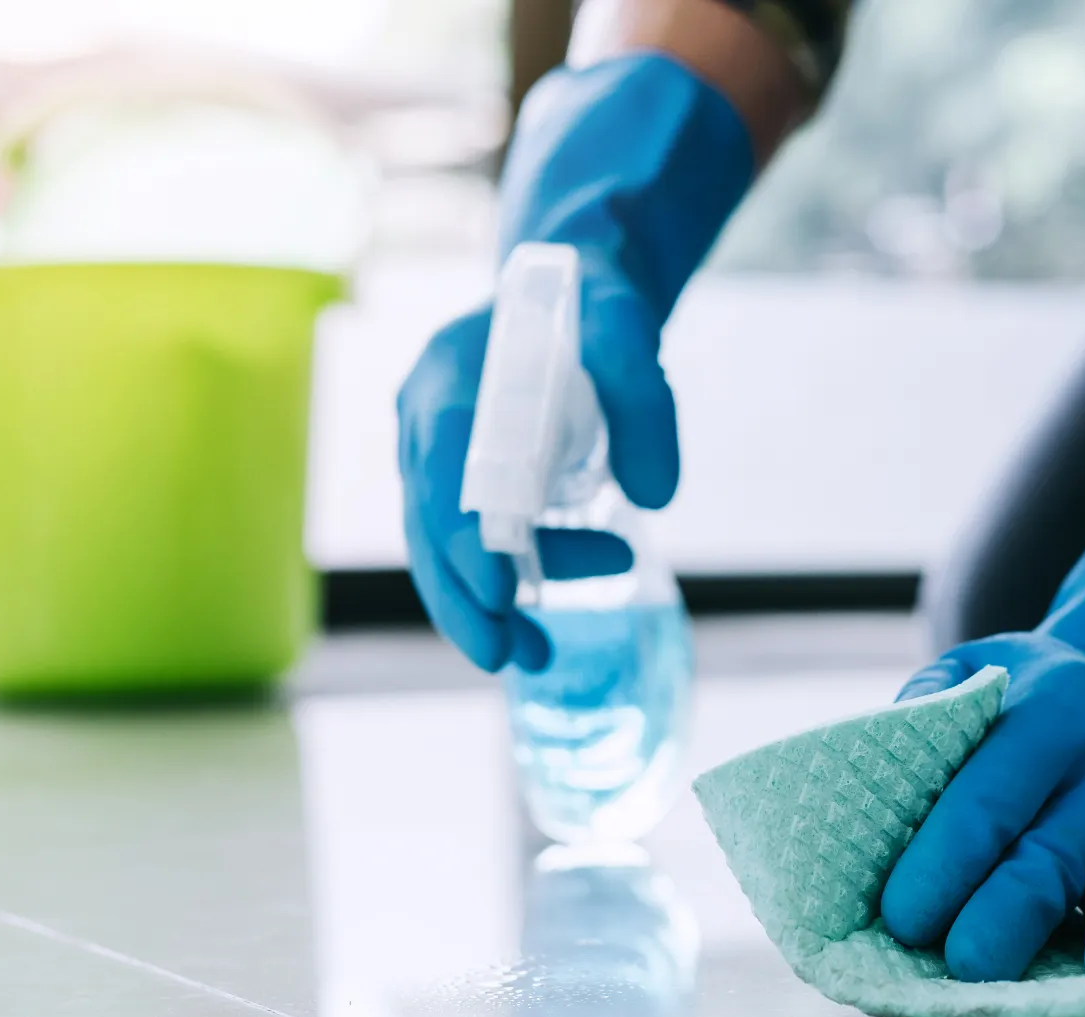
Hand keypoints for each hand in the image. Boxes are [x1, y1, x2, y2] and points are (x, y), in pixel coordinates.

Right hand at [395, 54, 751, 670]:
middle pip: (426, 522)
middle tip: (506, 656)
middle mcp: (426, 421)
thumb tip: (657, 495)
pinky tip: (535, 635)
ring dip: (478, 609)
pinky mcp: (458, 485)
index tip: (498, 589)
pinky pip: (463, 548)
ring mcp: (435, 457)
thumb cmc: (593, 306)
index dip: (462, 532)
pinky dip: (495, 593)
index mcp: (451, 377)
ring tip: (535, 657)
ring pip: (438, 547)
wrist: (570, 291)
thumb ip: (645, 400)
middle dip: (461, 596)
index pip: (443, 465)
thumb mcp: (627, 329)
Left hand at [880, 633, 1084, 981]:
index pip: (990, 797)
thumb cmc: (1034, 694)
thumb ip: (929, 704)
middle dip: (1009, 915)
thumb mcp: (983, 668)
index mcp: (1050, 713)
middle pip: (1053, 855)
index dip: (946, 858)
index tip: (903, 916)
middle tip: (966, 965)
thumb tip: (868, 776)